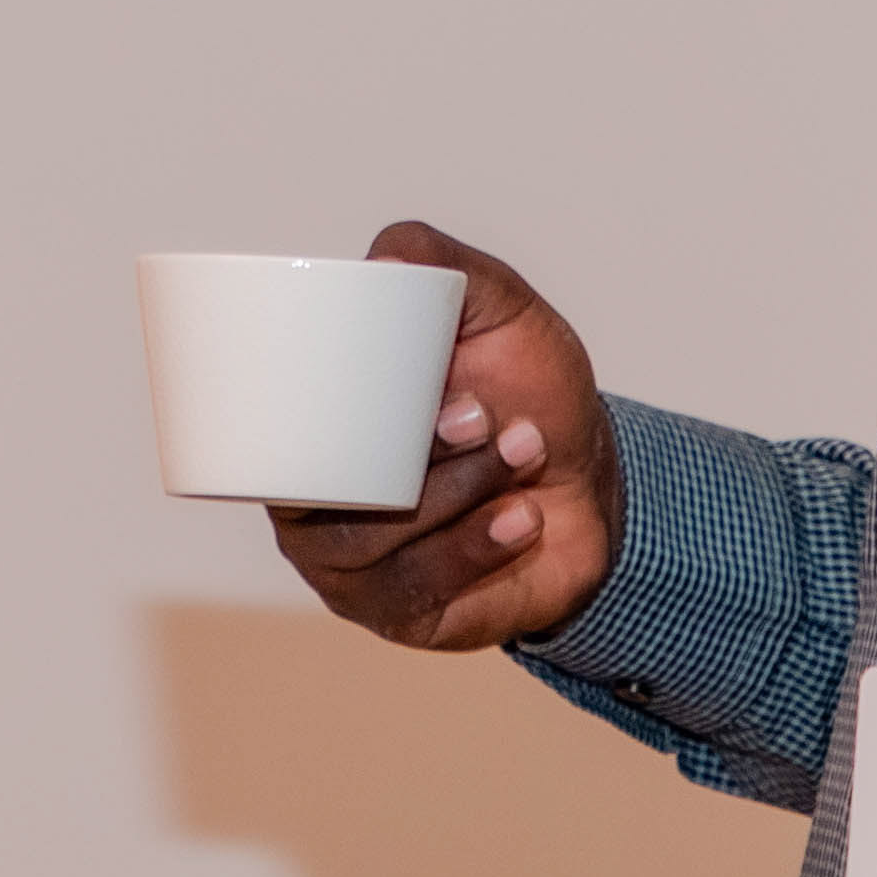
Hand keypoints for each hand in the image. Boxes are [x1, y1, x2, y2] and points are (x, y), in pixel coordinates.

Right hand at [260, 220, 623, 652]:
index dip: (342, 412)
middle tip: (483, 414)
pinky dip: (475, 550)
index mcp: (310, 432)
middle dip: (414, 458)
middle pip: (331, 496)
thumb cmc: (524, 392)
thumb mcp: (496, 312)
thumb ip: (443, 268)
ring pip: (377, 543)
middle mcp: (315, 507)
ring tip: (523, 452)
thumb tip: (381, 260)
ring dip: (458, 495)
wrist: (591, 480)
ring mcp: (355, 570)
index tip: (437, 385)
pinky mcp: (403, 616)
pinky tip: (521, 518)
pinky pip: (418, 592)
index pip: (285, 434)